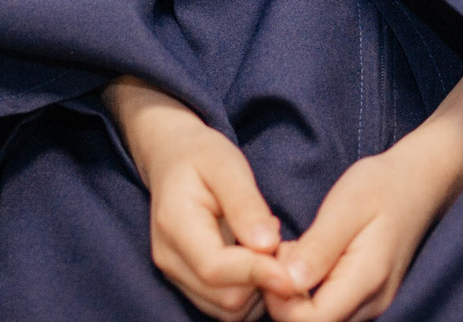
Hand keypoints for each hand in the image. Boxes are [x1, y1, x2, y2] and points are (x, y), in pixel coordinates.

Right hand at [105, 76, 296, 319]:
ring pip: (227, 310)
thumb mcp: (228, 165)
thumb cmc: (203, 156)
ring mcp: (176, 275)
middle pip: (225, 298)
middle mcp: (170, 259)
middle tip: (285, 248)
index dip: (257, 274)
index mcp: (176, 225)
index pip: (215, 269)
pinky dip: (250, 294)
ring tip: (273, 252)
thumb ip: (246, 205)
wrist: (174, 158)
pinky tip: (260, 263)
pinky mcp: (188, 283)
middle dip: (262, 282)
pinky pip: (225, 307)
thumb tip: (268, 246)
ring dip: (259, 291)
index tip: (292, 272)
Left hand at [266, 43, 462, 321]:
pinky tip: (307, 258)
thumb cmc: (381, 186)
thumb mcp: (347, 205)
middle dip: (284, 296)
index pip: (310, 321)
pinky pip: (329, 308)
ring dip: (295, 293)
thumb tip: (288, 283)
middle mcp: (372, 303)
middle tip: (282, 250)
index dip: (280, 297)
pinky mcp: (367, 298)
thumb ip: (319, 246)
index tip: (275, 257)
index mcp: (367, 280)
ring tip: (295, 250)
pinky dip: (309, 290)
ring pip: (320, 318)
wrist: (419, 182)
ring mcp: (371, 304)